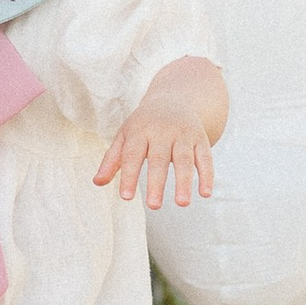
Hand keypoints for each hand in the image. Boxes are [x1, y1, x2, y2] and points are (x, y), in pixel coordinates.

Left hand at [95, 108, 216, 207]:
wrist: (175, 98)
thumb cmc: (144, 124)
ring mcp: (183, 135)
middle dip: (157, 182)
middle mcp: (162, 131)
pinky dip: (207, 175)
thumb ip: (112, 159)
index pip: (132, 155)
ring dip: (184, 182)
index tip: (126, 197)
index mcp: (140, 131)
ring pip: (185, 159)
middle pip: (159, 159)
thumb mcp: (125, 136)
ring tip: (181, 203)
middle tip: (154, 206)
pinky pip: (206, 157)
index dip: (129, 176)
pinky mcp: (201, 139)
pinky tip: (205, 193)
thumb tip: (97, 182)